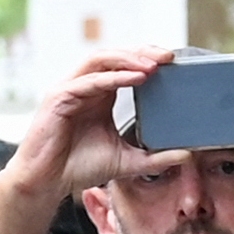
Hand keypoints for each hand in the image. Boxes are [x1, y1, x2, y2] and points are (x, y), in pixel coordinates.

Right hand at [1, 45, 186, 202]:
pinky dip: (113, 77)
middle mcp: (86, 86)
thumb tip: (186, 155)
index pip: (125, 66)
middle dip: (142, 52)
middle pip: (115, 56)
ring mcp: (71, 89)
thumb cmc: (79, 167)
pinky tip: (135, 78)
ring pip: (101, 60)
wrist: (47, 181)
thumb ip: (155, 158)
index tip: (174, 63)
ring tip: (154, 64)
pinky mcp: (60, 98)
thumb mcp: (128, 161)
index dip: (147, 60)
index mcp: (101, 94)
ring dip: (129, 59)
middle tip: (169, 56)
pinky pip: (89, 81)